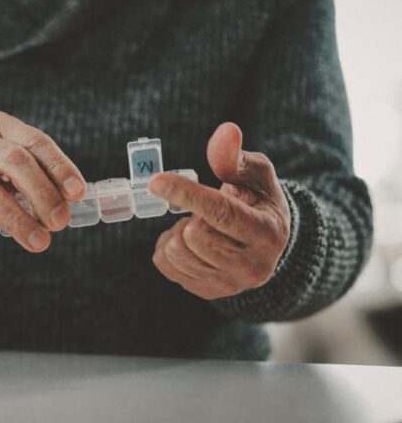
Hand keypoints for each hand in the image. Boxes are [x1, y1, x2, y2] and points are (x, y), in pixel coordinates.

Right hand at [0, 111, 85, 251]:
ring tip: (38, 242)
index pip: (35, 141)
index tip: (77, 193)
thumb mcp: (5, 162)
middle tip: (59, 223)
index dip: (59, 167)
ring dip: (15, 218)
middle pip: (14, 161)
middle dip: (42, 193)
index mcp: (0, 127)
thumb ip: (34, 176)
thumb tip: (70, 202)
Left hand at [147, 122, 290, 299]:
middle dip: (189, 215)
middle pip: (194, 234)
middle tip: (202, 211)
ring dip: (177, 232)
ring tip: (198, 225)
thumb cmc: (257, 200)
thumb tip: (226, 130)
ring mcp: (229, 284)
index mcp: (267, 233)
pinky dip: (168, 248)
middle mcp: (252, 266)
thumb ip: (235, 156)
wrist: (266, 244)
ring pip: (176, 252)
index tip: (156, 181)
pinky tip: (189, 242)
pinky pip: (165, 266)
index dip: (187, 194)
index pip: (221, 213)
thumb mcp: (255, 174)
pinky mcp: (208, 292)